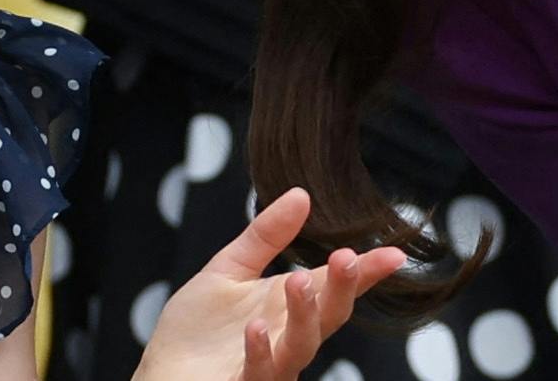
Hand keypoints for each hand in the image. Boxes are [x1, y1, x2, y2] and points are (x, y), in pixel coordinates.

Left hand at [135, 188, 407, 380]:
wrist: (163, 376)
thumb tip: (302, 195)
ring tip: (299, 281)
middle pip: (329, 315)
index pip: (335, 285)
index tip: (394, 254)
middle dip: (342, 287)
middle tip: (345, 257)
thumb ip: (265, 236)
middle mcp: (288, 336)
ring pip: (301, 346)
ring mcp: (270, 365)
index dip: (366, 272)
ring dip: (305, 315)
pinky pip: (259, 373)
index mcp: (289, 305)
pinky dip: (261, 352)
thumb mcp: (229, 270)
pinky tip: (255, 328)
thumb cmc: (196, 331)